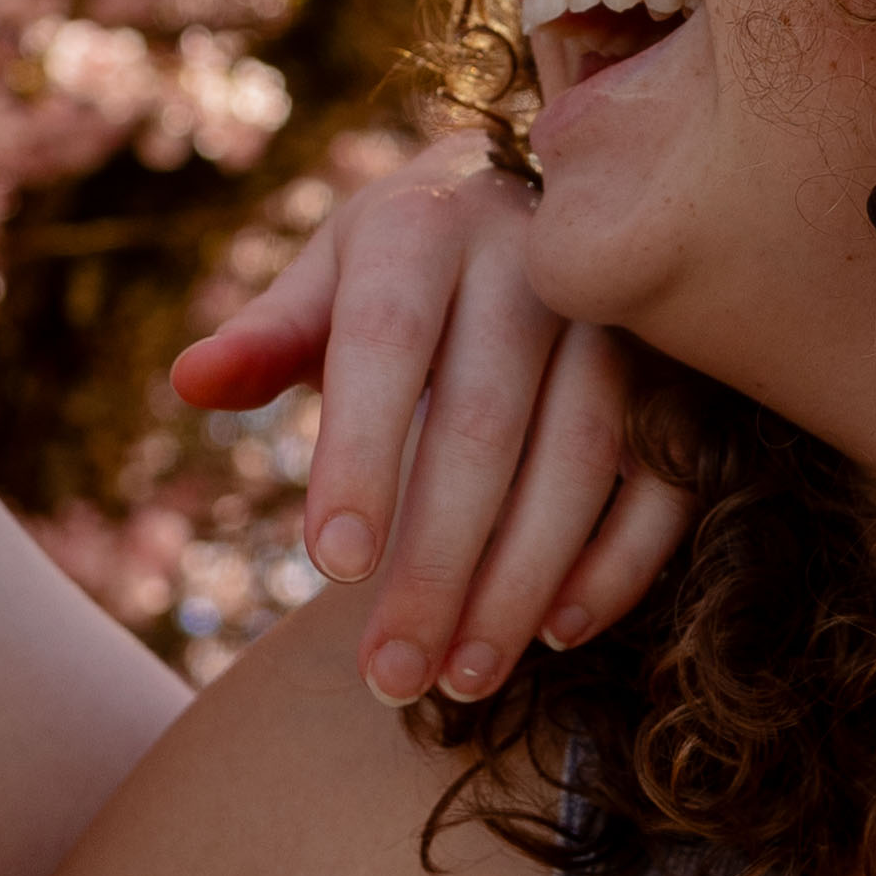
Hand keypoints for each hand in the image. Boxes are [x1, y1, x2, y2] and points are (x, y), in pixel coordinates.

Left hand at [170, 134, 687, 707]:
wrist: (543, 194)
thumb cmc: (408, 258)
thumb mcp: (332, 274)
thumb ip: (269, 336)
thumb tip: (189, 382)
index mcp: (424, 222)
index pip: (387, 342)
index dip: (364, 453)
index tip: (334, 567)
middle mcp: (532, 254)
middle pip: (484, 421)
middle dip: (436, 562)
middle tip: (390, 678)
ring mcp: (623, 312)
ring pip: (582, 456)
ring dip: (522, 581)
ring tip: (462, 681)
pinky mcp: (685, 368)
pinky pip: (665, 473)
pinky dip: (618, 560)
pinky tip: (558, 630)